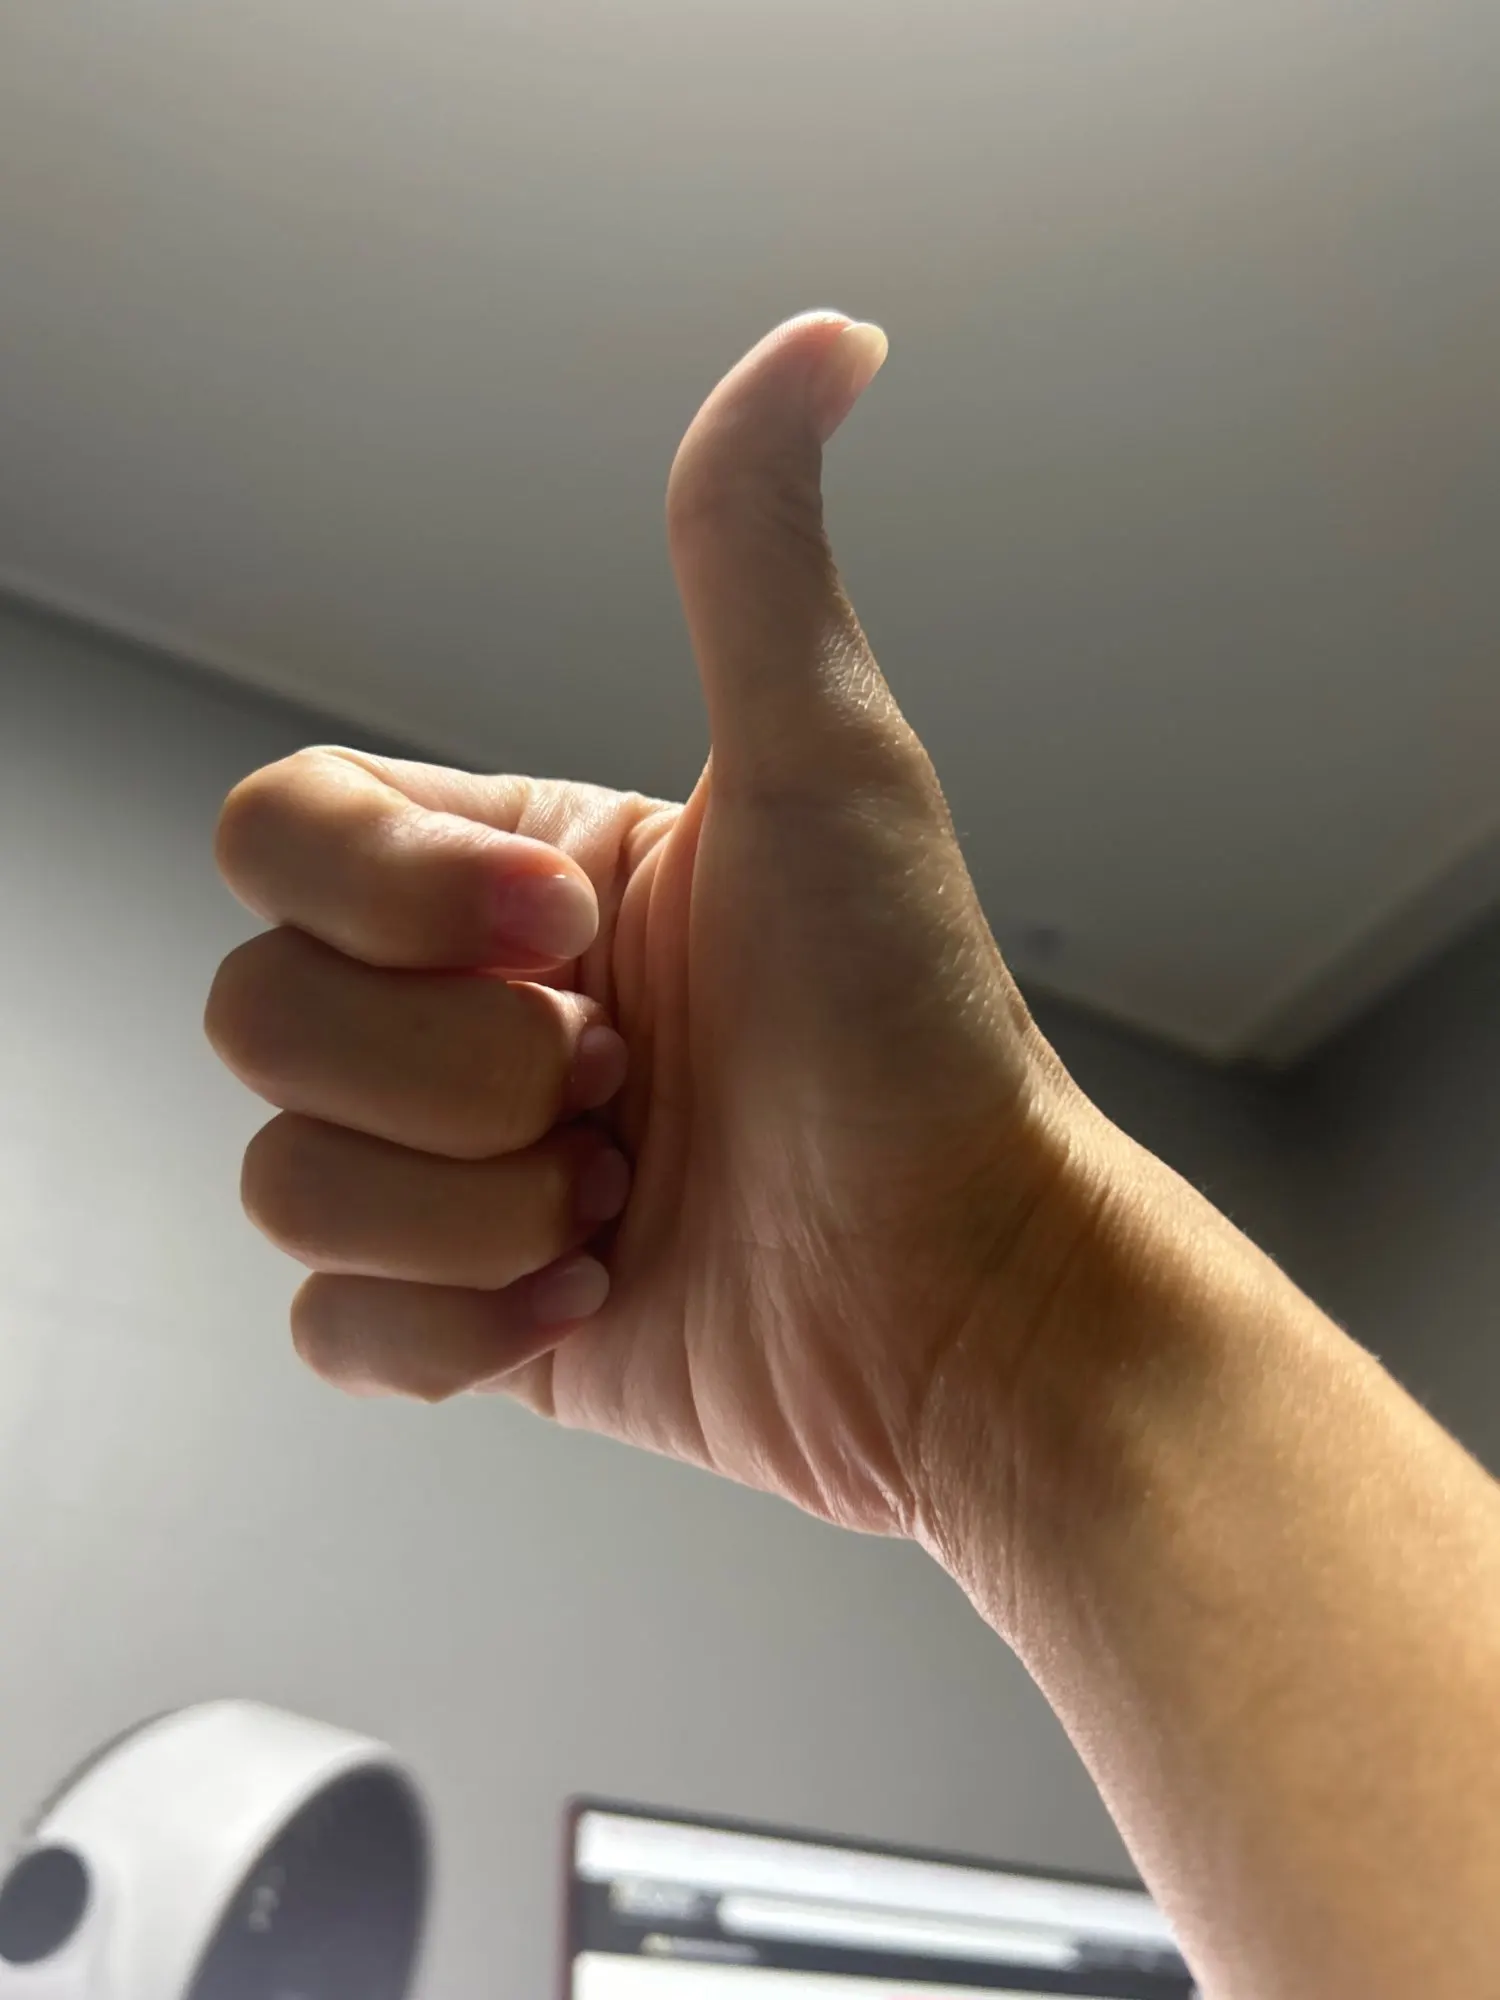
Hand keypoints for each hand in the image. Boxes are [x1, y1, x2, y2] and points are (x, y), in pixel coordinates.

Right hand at [207, 313, 1094, 1542]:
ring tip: (626, 1194)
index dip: (398, 901)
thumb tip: (825, 338)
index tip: (581, 939)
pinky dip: (455, 1328)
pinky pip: (331, 1329)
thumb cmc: (917, 1038)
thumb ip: (754, 551)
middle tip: (629, 1083)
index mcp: (515, 873)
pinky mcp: (468, 1322)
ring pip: (285, 1179)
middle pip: (259, 1013)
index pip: (280, 833)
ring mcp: (459, 1172)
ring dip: (472, 1206)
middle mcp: (467, 1013)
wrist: (967, 1296)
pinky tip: (591, 1297)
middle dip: (457, 1074)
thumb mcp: (829, 768)